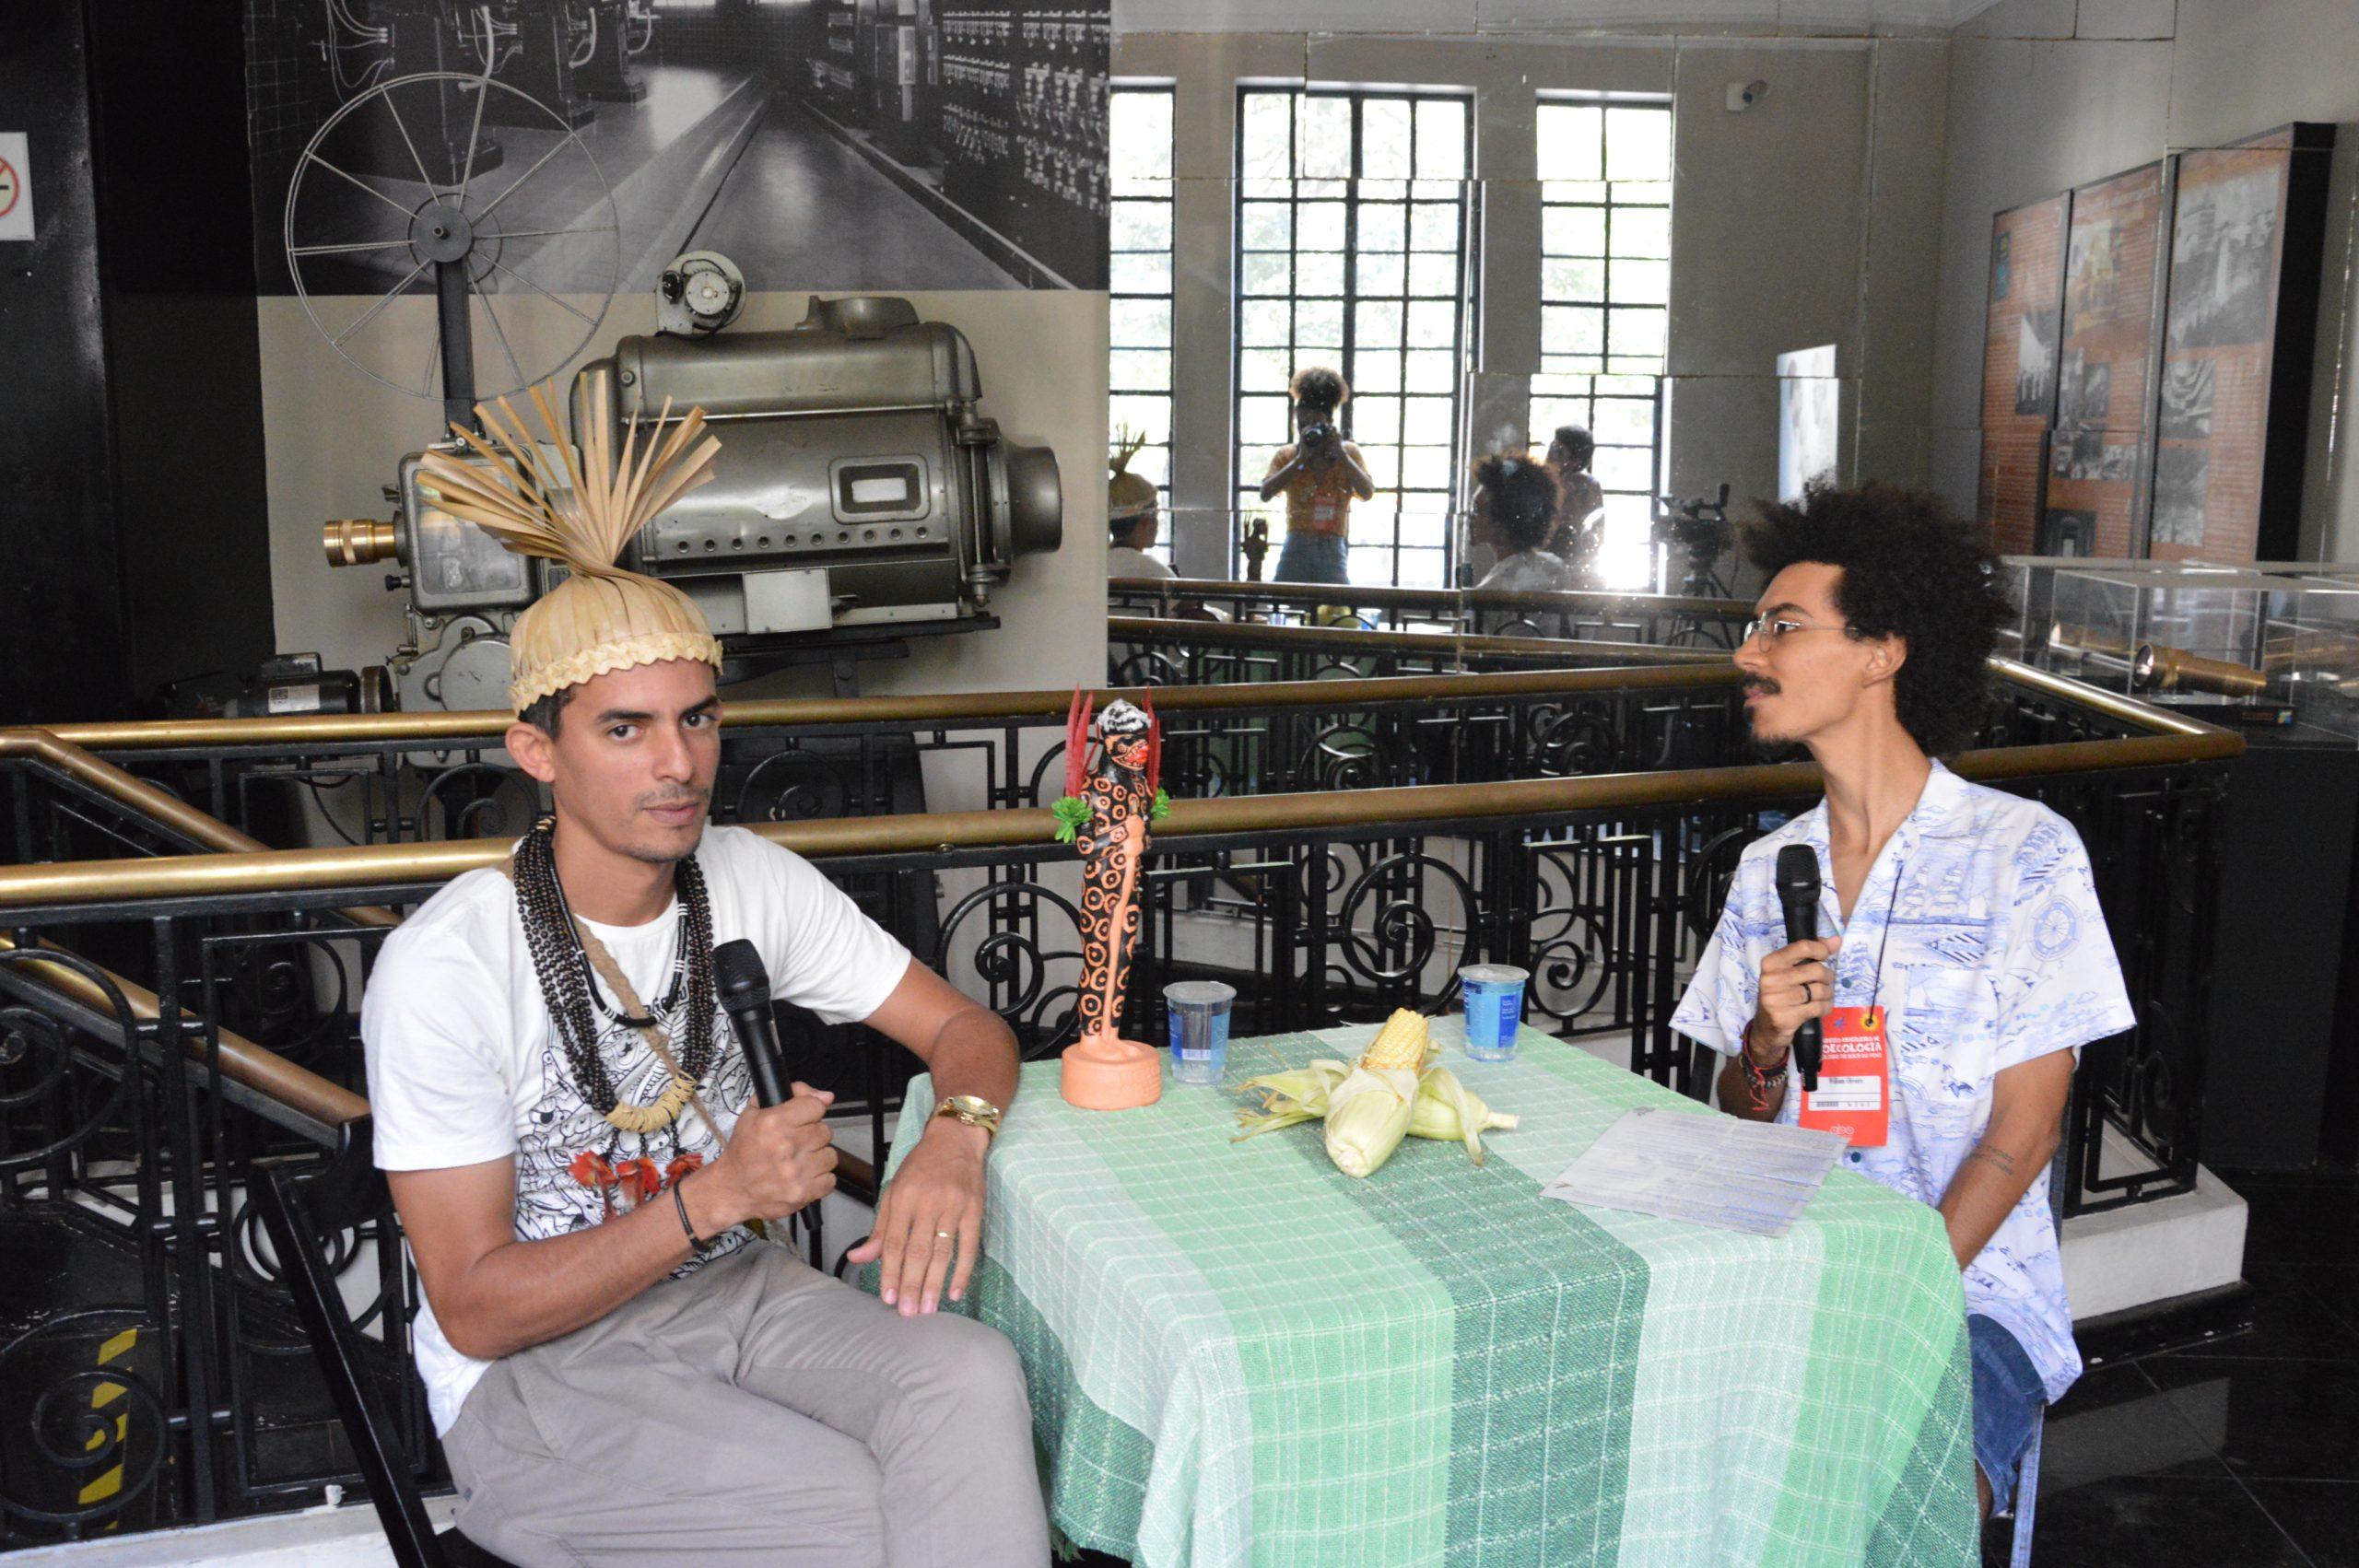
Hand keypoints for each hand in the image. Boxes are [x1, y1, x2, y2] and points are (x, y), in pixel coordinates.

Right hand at [692, 1084, 837, 1231]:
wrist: (732, 1189)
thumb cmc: (743, 1151)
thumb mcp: (755, 1112)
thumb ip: (793, 1094)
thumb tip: (826, 1097)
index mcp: (773, 1122)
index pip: (816, 1106)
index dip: (810, 1112)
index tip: (802, 1120)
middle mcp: (785, 1146)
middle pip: (825, 1131)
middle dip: (812, 1136)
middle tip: (797, 1144)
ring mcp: (795, 1172)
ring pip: (830, 1156)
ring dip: (818, 1158)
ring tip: (800, 1161)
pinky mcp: (802, 1193)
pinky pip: (830, 1180)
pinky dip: (819, 1179)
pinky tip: (803, 1176)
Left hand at [845, 1117, 987, 1315]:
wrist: (955, 1140)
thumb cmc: (920, 1167)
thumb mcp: (893, 1191)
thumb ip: (879, 1229)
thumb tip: (857, 1258)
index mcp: (903, 1198)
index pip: (894, 1242)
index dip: (890, 1272)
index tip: (886, 1298)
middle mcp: (927, 1203)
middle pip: (918, 1251)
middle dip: (911, 1284)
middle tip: (907, 1312)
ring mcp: (953, 1207)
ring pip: (943, 1251)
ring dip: (935, 1283)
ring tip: (928, 1308)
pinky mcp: (975, 1210)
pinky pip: (969, 1246)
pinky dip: (963, 1270)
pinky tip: (956, 1292)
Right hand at [1750, 937, 1840, 1059]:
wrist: (1767, 1027)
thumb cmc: (1782, 993)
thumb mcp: (1790, 970)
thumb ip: (1811, 953)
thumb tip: (1836, 940)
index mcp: (1770, 963)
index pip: (1802, 947)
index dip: (1821, 950)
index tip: (1824, 956)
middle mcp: (1771, 979)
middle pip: (1817, 970)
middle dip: (1828, 976)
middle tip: (1825, 981)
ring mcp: (1776, 1000)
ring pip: (1820, 990)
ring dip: (1828, 994)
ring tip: (1823, 995)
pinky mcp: (1785, 1018)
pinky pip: (1818, 1008)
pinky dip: (1826, 1007)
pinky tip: (1822, 1007)